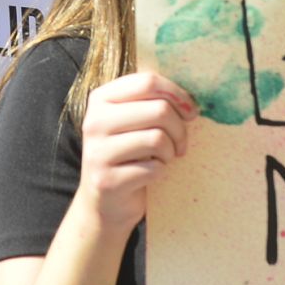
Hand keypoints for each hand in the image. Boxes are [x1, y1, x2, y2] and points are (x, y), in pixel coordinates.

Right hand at [74, 73, 194, 235]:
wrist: (105, 202)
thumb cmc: (127, 155)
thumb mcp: (131, 120)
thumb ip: (150, 102)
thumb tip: (189, 101)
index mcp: (101, 98)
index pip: (147, 82)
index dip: (177, 94)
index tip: (190, 111)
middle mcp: (95, 121)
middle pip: (159, 110)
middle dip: (180, 129)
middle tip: (180, 144)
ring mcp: (98, 151)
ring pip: (158, 139)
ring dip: (170, 151)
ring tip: (164, 158)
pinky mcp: (107, 180)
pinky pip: (154, 168)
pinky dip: (160, 171)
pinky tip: (151, 173)